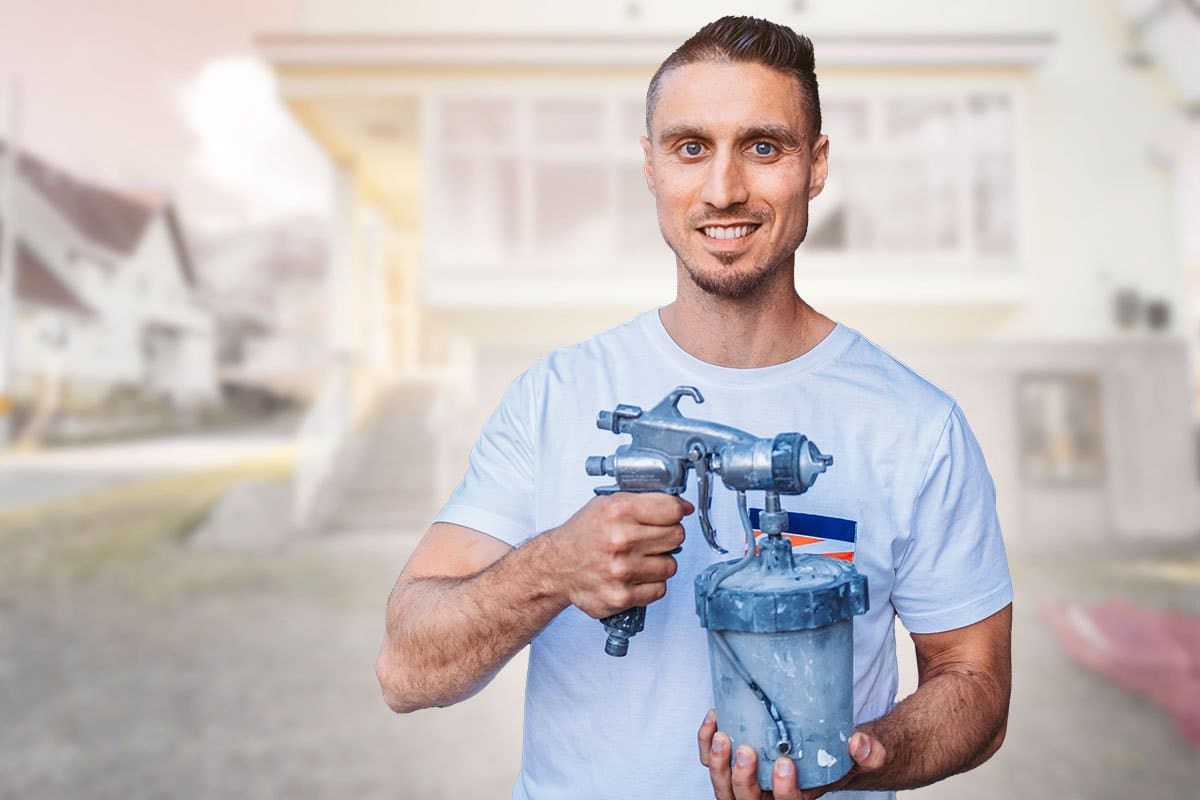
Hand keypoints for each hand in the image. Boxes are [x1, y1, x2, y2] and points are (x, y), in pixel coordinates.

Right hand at [548, 493, 692, 618]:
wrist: (556, 566)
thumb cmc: (583, 535)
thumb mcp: (608, 503)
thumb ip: (646, 501)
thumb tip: (683, 508)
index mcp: (619, 511)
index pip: (672, 510)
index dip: (673, 513)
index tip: (668, 517)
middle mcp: (621, 540)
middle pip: (676, 536)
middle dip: (666, 537)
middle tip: (649, 538)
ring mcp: (622, 570)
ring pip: (671, 565)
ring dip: (659, 562)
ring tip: (639, 558)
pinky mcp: (622, 596)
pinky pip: (659, 589)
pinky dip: (651, 584)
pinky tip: (635, 576)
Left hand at [698, 708, 886, 799]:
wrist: (825, 747)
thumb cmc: (842, 755)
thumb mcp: (866, 754)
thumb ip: (870, 751)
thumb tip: (858, 742)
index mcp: (801, 797)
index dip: (783, 792)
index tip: (785, 764)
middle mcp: (769, 796)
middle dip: (742, 780)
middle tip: (746, 750)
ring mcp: (748, 783)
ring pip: (724, 790)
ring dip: (718, 766)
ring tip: (722, 736)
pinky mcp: (733, 764)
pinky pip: (712, 762)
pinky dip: (707, 745)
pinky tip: (713, 720)